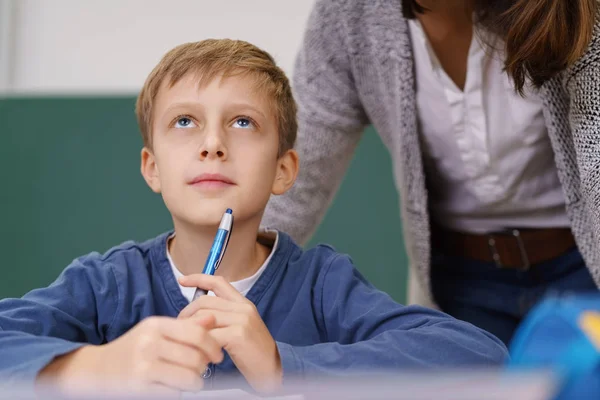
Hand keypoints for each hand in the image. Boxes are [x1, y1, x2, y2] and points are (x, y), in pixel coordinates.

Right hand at [41, 315, 223, 397]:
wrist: (98, 370)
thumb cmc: (134, 349)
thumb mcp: (156, 331)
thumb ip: (185, 326)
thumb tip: (212, 318)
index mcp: (155, 325)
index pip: (197, 334)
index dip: (213, 346)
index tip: (217, 354)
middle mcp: (149, 344)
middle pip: (196, 358)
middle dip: (204, 367)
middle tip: (201, 369)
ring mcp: (143, 367)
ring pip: (190, 378)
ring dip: (195, 382)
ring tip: (190, 380)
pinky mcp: (140, 388)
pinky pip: (175, 393)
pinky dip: (178, 392)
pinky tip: (172, 387)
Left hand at [178, 274, 281, 392]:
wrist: (271, 368)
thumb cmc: (252, 351)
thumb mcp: (239, 327)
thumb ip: (221, 317)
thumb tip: (195, 314)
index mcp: (243, 303)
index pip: (218, 282)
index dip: (198, 278)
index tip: (182, 280)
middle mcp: (243, 308)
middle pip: (205, 301)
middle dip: (187, 312)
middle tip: (180, 326)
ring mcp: (242, 320)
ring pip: (204, 317)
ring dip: (191, 329)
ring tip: (188, 341)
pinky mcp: (238, 334)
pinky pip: (209, 335)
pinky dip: (200, 344)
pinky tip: (201, 352)